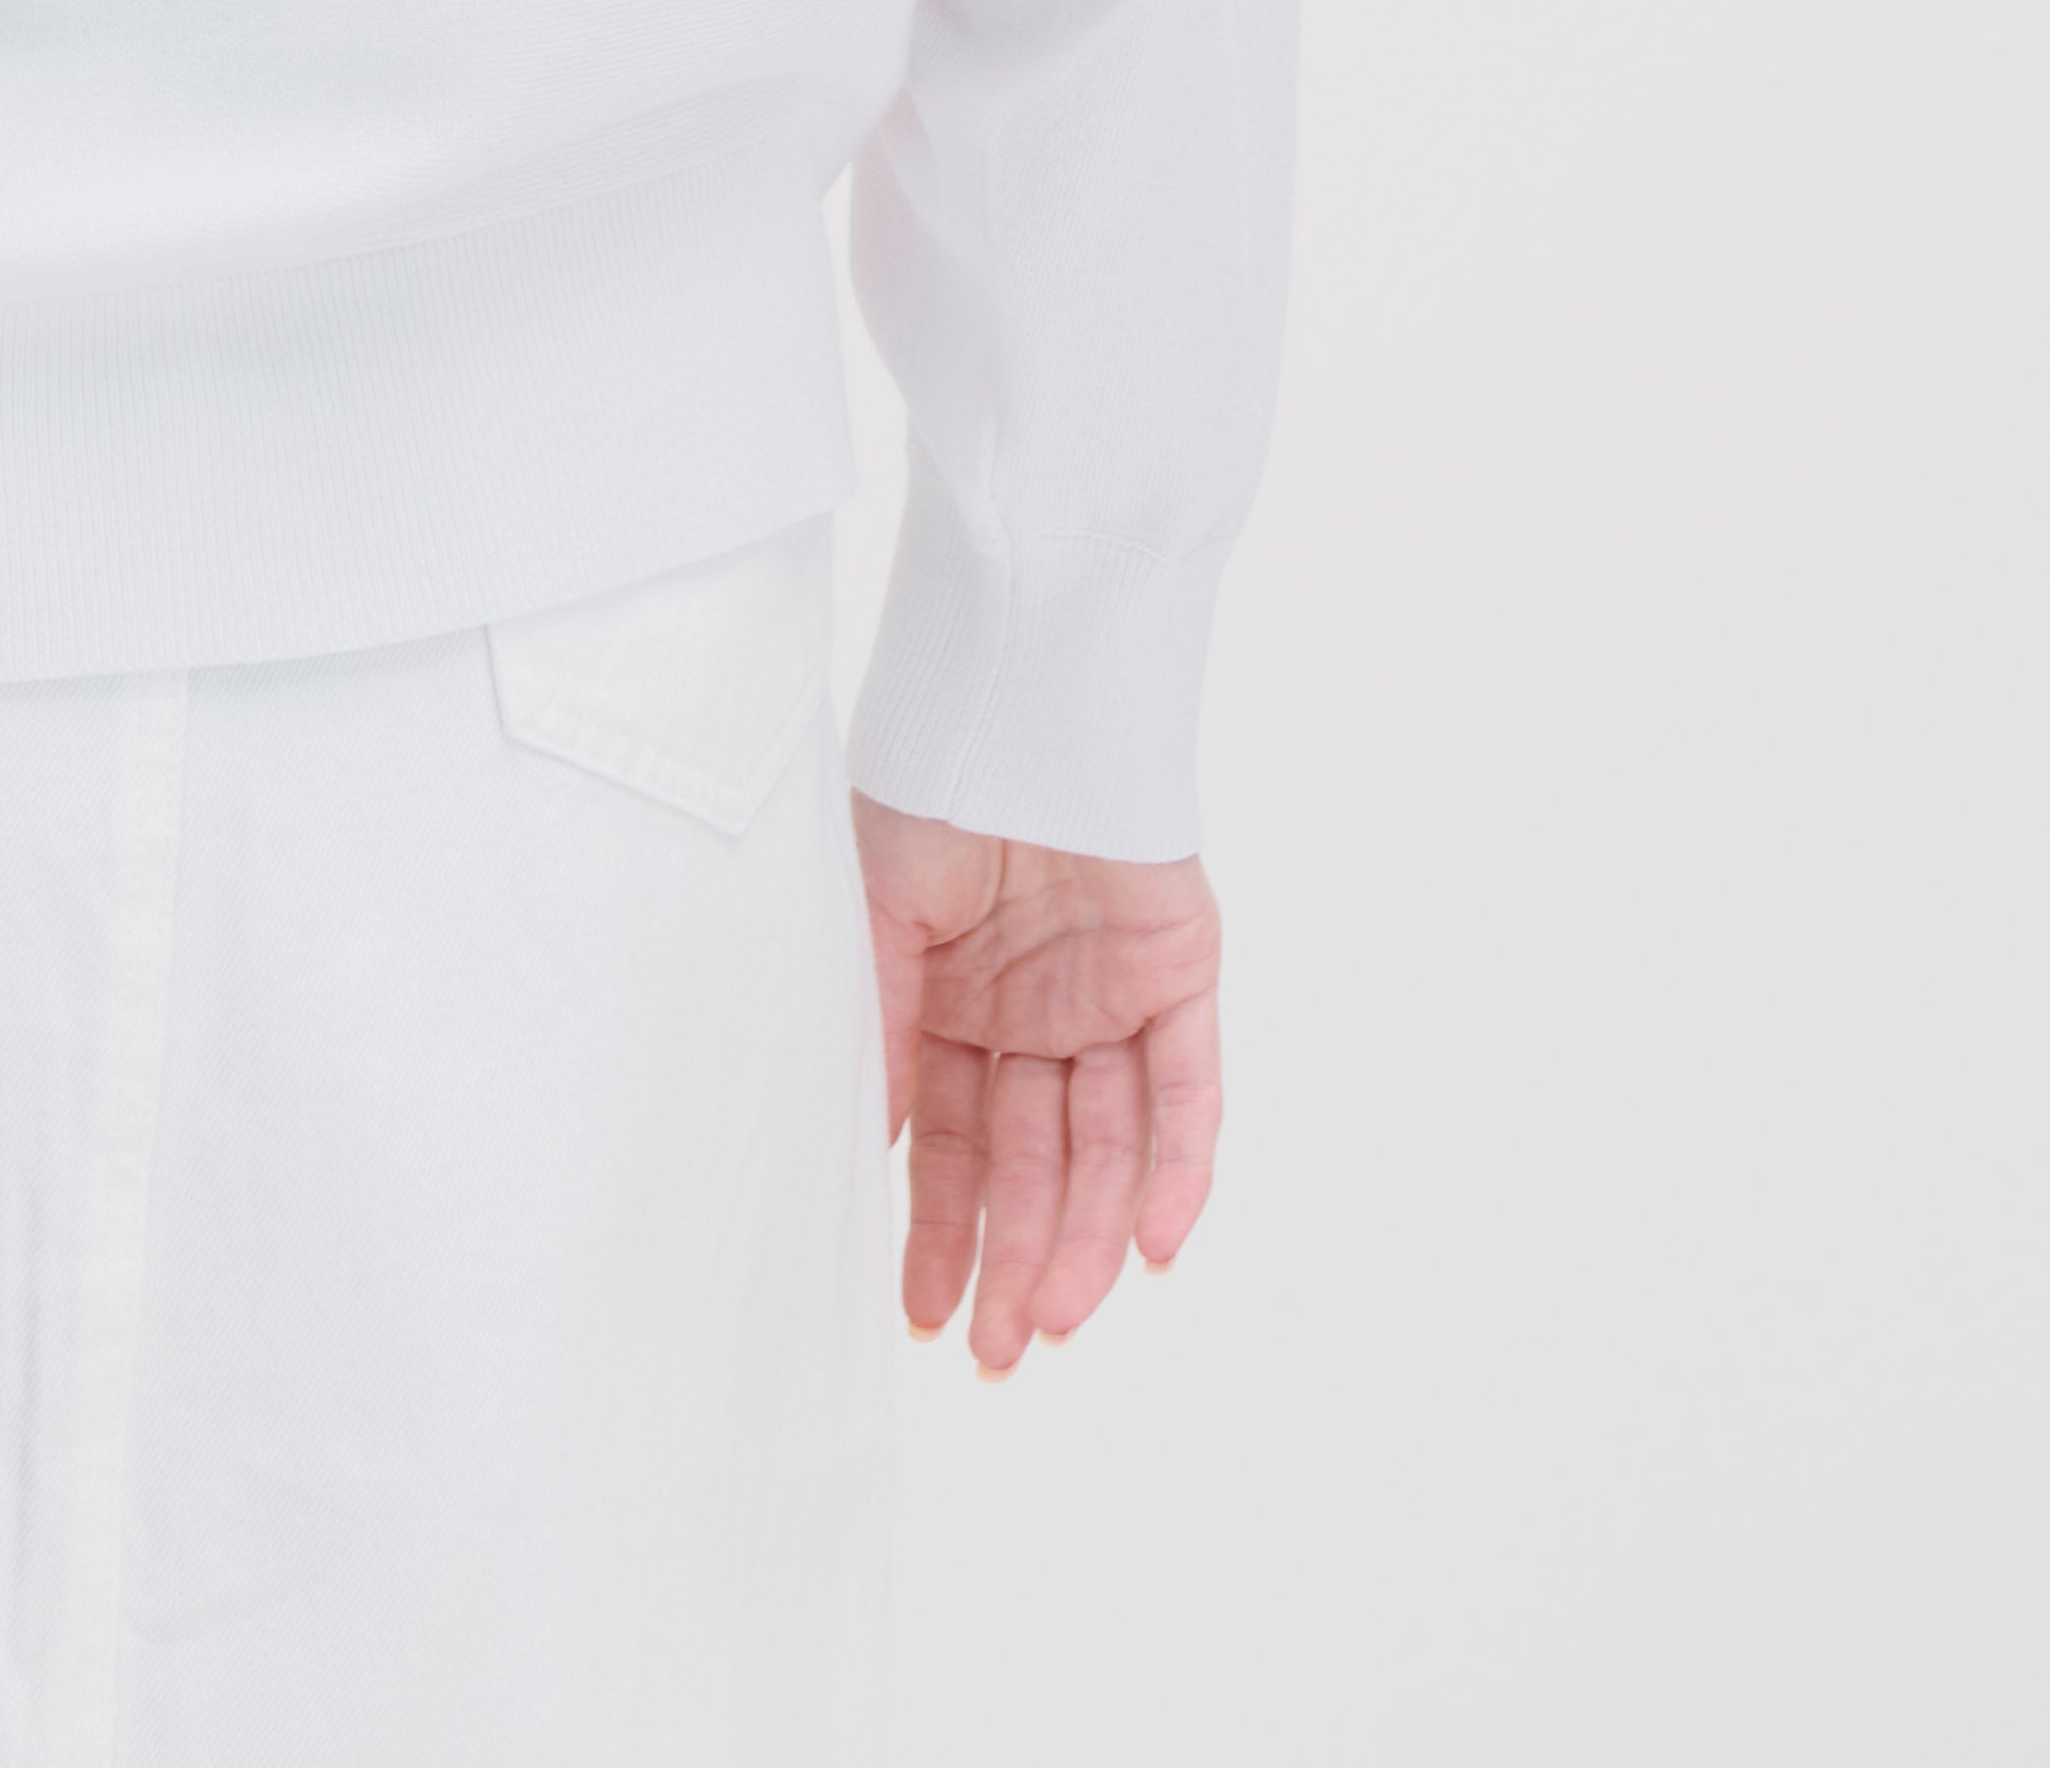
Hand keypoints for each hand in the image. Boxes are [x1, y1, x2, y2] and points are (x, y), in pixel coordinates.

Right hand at [852, 799, 1220, 1371]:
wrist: (1018, 695)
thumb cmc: (927, 790)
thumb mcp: (874, 924)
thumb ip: (877, 1037)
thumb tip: (862, 1160)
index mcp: (950, 1002)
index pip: (946, 1144)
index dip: (937, 1229)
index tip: (919, 1316)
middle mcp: (1032, 1013)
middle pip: (1028, 1162)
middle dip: (1011, 1259)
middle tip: (994, 1354)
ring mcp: (1109, 997)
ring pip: (1106, 1147)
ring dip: (1085, 1236)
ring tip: (1056, 1320)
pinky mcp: (1181, 973)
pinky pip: (1188, 1091)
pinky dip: (1178, 1170)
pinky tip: (1154, 1248)